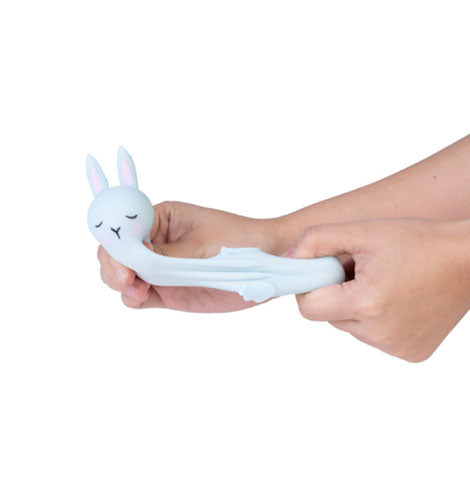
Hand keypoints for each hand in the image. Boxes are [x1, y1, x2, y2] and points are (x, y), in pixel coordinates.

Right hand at [97, 201, 283, 311]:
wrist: (269, 263)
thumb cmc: (243, 241)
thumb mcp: (203, 246)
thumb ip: (166, 256)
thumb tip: (131, 260)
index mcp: (162, 218)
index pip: (125, 226)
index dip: (116, 243)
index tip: (123, 261)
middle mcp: (156, 242)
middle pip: (117, 253)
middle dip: (115, 266)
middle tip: (127, 281)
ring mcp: (160, 267)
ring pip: (122, 276)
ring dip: (121, 284)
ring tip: (137, 292)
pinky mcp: (168, 290)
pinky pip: (138, 295)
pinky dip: (133, 298)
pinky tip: (141, 298)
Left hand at [290, 218, 469, 361]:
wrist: (469, 261)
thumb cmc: (420, 241)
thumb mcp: (363, 231)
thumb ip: (317, 241)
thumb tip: (290, 260)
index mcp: (366, 304)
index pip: (309, 308)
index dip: (311, 287)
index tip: (324, 270)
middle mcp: (379, 334)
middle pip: (329, 317)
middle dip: (337, 293)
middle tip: (362, 271)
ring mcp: (396, 348)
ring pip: (351, 327)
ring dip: (357, 306)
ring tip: (384, 282)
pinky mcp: (409, 353)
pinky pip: (373, 336)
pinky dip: (376, 319)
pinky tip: (398, 300)